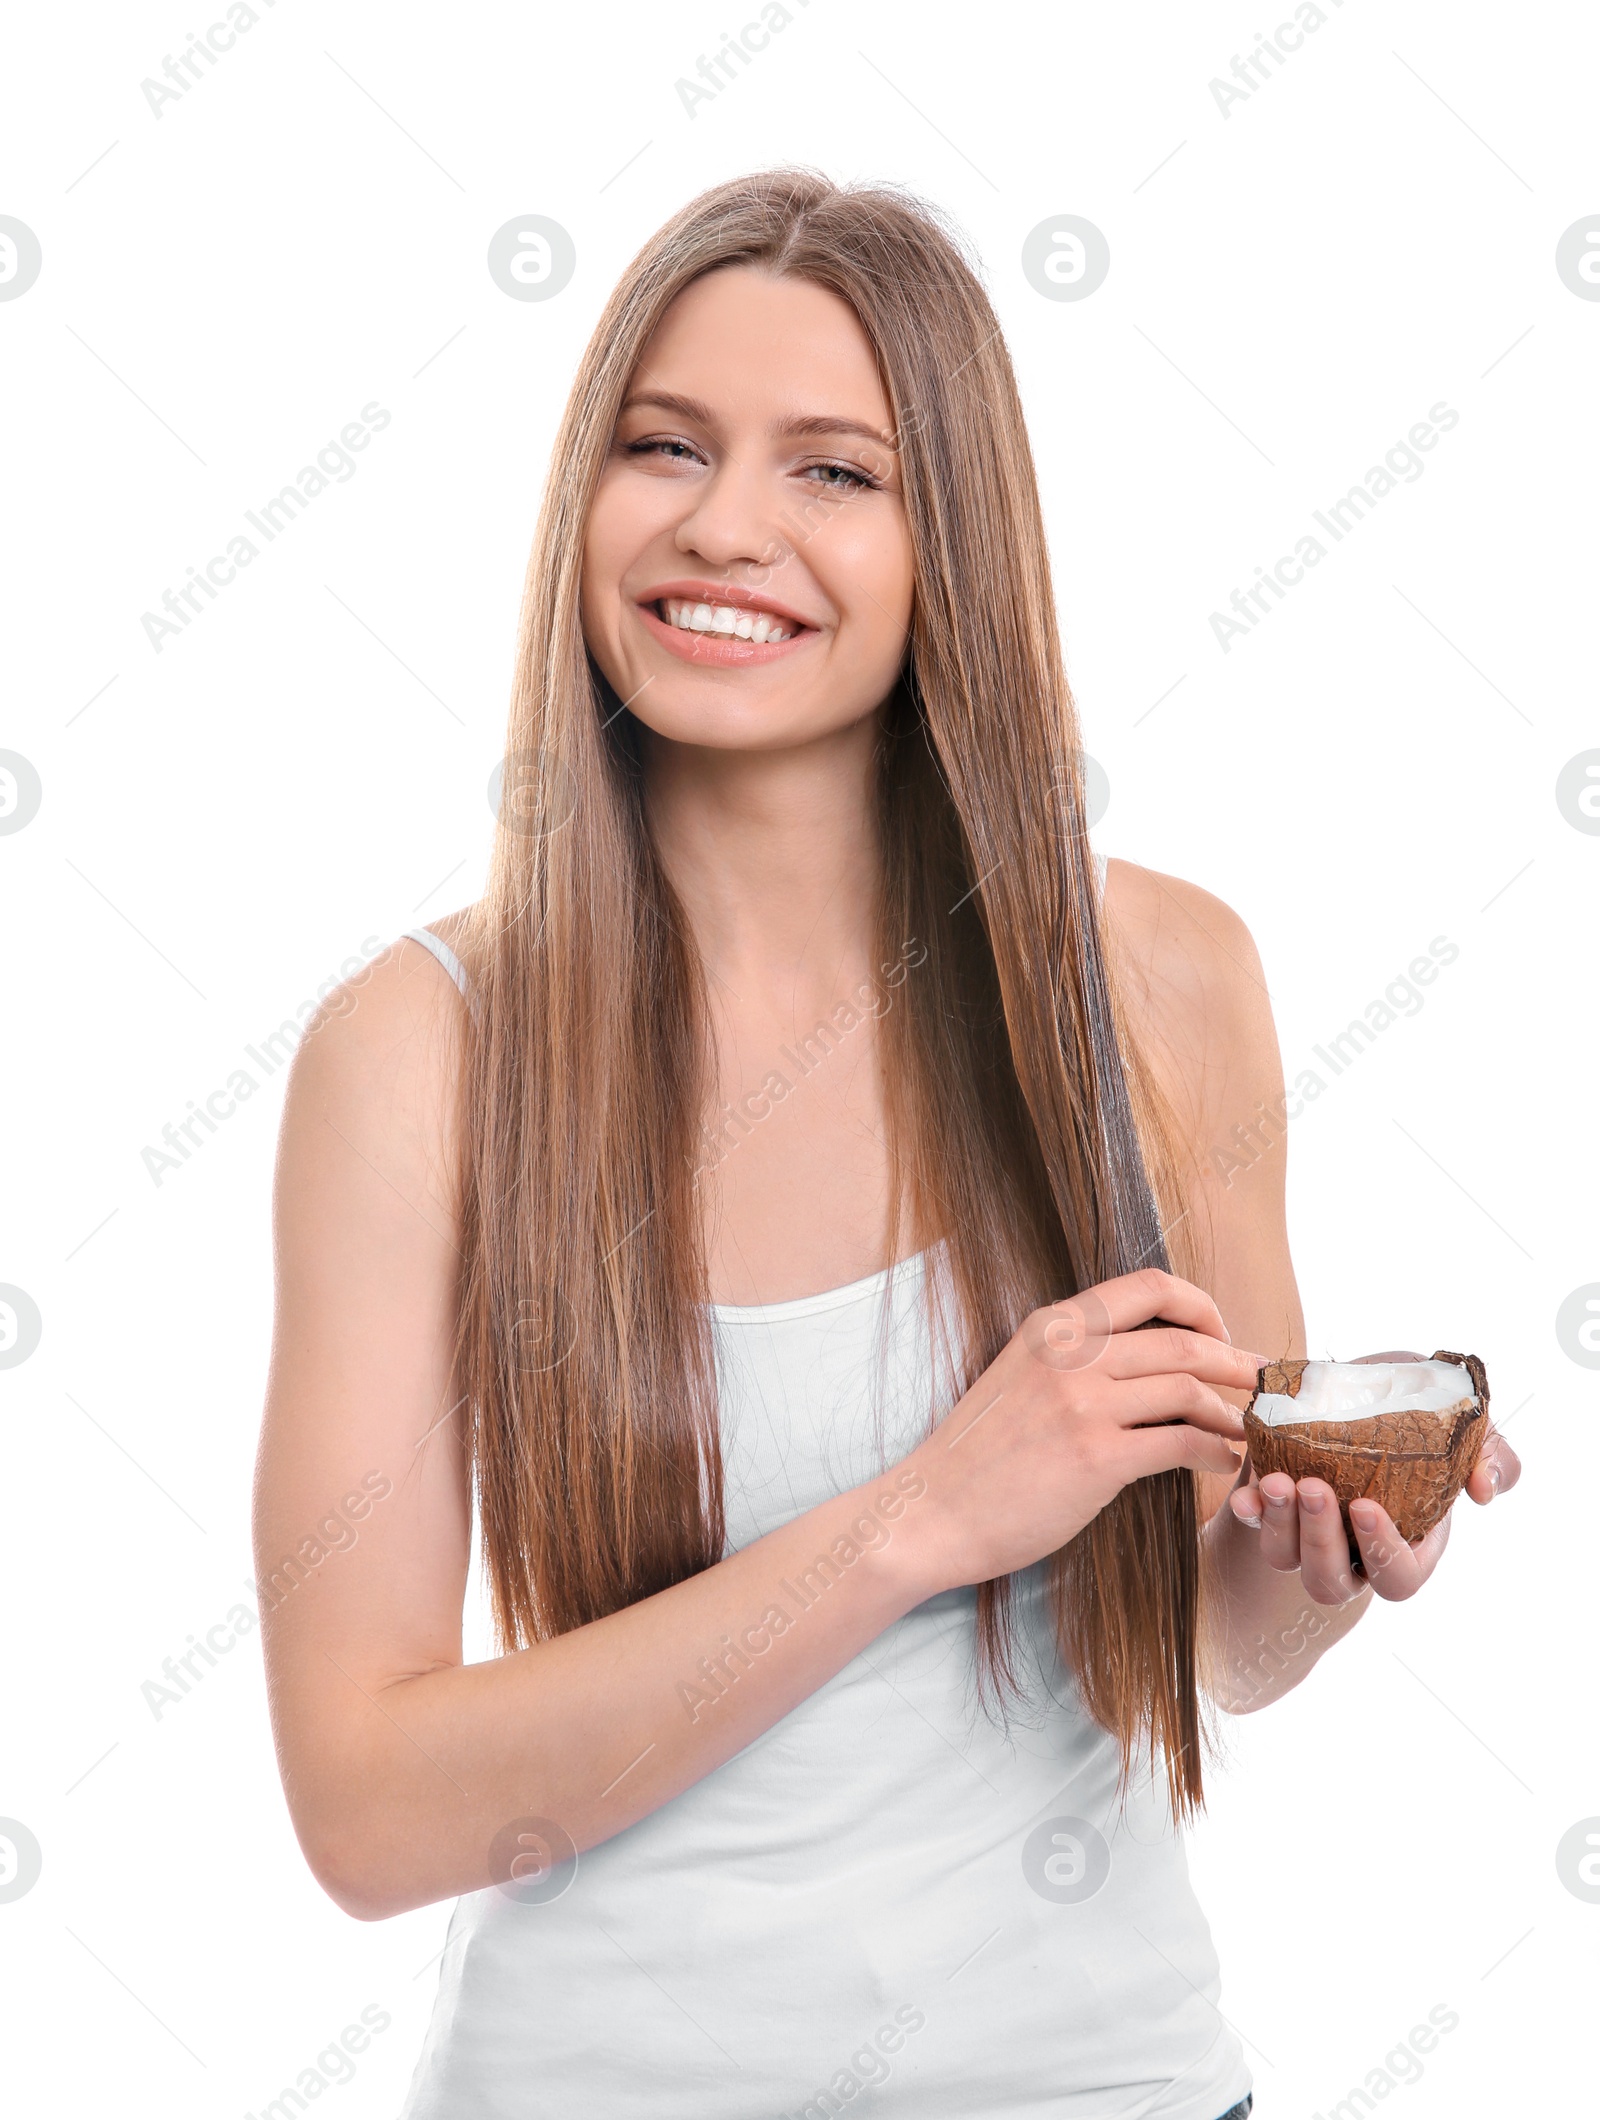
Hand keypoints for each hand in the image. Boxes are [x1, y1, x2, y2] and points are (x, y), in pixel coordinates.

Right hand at [900, 1266, 1263, 1595]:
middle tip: (1261, 1385)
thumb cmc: (978, 1454)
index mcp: (1051, 1324)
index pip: (1147, 1287)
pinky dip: (1216, 1451)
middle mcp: (1069, 1354)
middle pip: (1183, 1340)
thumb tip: (1148, 1357)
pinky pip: (1183, 1443)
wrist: (931, 1511)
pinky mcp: (1097, 1458)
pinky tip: (1222, 1464)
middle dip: (1235, 1361)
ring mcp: (1082, 1404)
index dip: (1200, 1306)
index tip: (1219, 1335)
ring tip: (1245, 1431)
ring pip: (1189, 1389)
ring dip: (1231, 1412)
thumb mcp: (1019, 1375)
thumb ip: (1075, 1356)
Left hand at [1226, 1347, 1521, 1603]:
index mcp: (1407, 1544)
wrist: (1358, 1386)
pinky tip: (1245, 1491)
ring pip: (1285, 1560)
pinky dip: (1246, 1511)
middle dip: (1319, 1539)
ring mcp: (1306, 1534)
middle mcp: (1354, 1552)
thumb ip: (1489, 1455)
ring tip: (1275, 1482)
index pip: (1397, 1577)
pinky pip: (1251, 1525)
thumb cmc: (1415, 1413)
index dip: (1383, 1552)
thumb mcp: (1459, 1425)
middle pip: (1331, 1582)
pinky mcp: (1270, 1506)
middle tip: (1313, 1487)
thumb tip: (1483, 1488)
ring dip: (1279, 1525)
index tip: (1366, 1506)